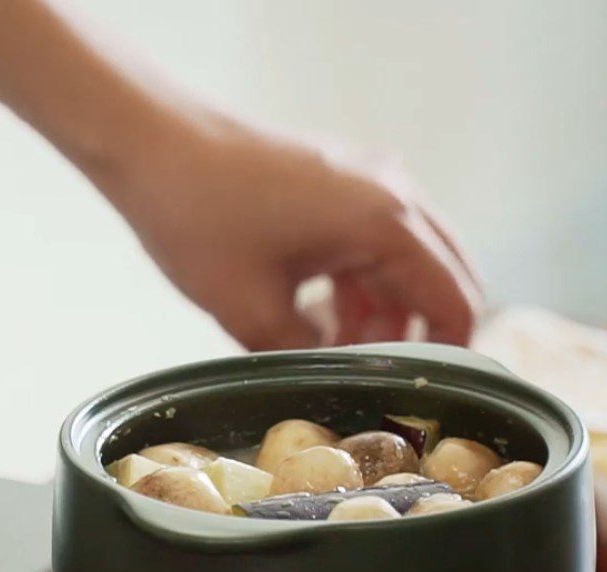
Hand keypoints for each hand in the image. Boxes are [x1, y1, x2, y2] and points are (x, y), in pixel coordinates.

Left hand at [100, 112, 482, 350]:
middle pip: (439, 277)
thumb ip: (307, 356)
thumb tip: (334, 378)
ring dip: (382, 313)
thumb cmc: (199, 218)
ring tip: (336, 353)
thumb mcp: (252, 312)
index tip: (426, 393)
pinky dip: (358, 286)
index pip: (455, 299)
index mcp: (385, 222)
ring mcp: (365, 180)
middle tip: (376, 377)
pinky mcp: (337, 181)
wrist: (150, 143)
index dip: (449, 353)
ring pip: (403, 263)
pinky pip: (369, 244)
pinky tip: (320, 318)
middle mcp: (390, 193)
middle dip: (415, 334)